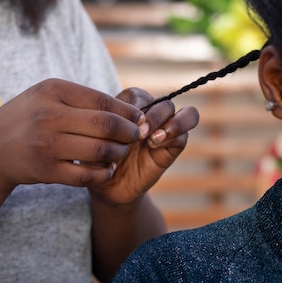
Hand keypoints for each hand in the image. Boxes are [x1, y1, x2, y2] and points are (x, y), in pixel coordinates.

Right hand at [0, 79, 147, 193]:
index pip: (102, 100)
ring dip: (118, 153)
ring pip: (99, 151)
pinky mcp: (46, 170)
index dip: (127, 111)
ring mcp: (47, 144)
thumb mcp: (46, 95)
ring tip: (121, 151)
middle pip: (105, 125)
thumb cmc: (28, 118)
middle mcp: (49, 115)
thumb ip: (81, 98)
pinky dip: (103, 173)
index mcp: (52, 90)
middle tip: (135, 136)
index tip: (138, 117)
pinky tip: (108, 169)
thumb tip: (124, 108)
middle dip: (128, 132)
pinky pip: (86, 175)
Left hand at [88, 87, 198, 205]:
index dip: (134, 104)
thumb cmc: (98, 159)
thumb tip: (118, 121)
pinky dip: (174, 136)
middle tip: (139, 133)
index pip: (138, 95)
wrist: (108, 187)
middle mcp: (152, 115)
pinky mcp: (173, 147)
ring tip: (153, 138)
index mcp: (130, 107)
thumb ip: (105, 128)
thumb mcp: (95, 141)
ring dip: (172, 122)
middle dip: (153, 115)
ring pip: (186, 113)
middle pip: (164, 102)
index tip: (122, 121)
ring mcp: (166, 130)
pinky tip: (156, 145)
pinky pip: (184, 136)